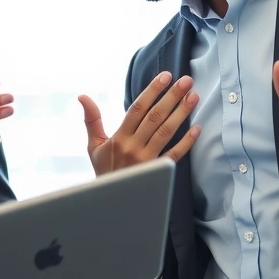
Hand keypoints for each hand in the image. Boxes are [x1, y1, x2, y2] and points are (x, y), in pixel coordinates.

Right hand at [78, 72, 200, 176]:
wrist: (110, 202)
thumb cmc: (104, 171)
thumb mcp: (94, 145)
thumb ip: (92, 119)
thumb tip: (82, 96)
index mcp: (119, 138)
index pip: (137, 108)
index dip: (152, 91)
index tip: (165, 76)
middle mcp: (133, 147)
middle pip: (155, 117)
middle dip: (172, 96)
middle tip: (186, 80)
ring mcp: (146, 160)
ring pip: (166, 131)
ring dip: (181, 113)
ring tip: (193, 96)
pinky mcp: (158, 171)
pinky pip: (174, 155)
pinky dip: (186, 142)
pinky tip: (197, 128)